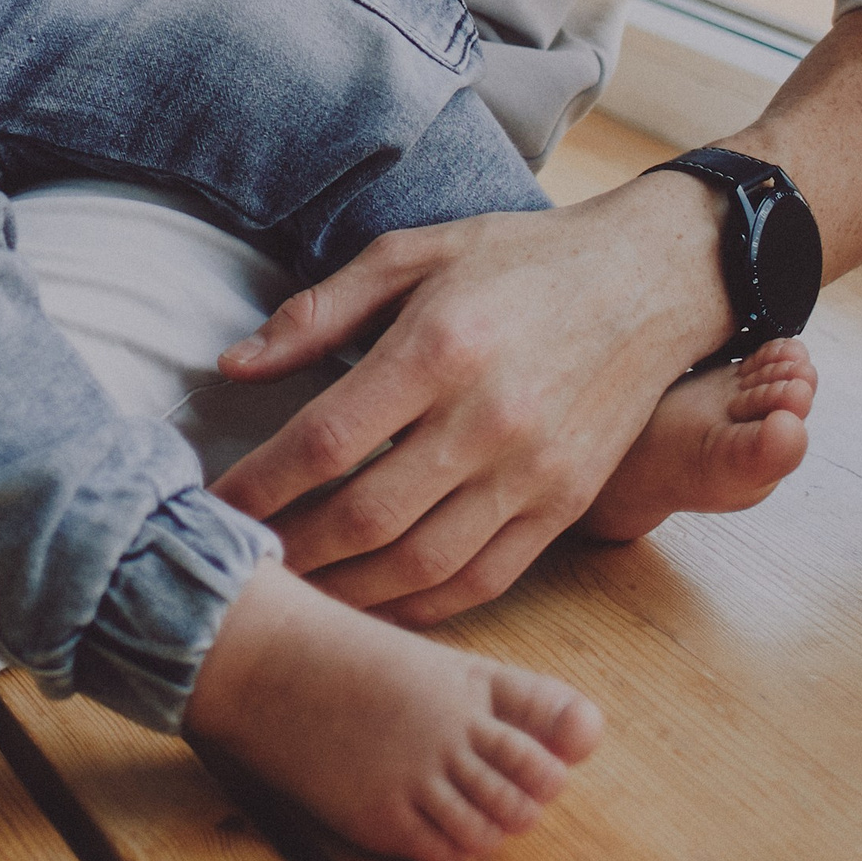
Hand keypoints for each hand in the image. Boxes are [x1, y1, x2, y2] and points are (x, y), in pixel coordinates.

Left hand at [208, 174, 726, 622]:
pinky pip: (483, 578)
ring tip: (292, 591)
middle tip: (239, 559)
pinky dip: (420, 606)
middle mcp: (489, 420)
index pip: (328, 439)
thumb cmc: (518, 261)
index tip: (213, 502)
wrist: (648, 281)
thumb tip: (234, 367)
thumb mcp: (411, 254)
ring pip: (423, 564)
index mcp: (440, 348)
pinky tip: (372, 603)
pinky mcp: (566, 505)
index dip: (261, 481)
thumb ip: (319, 313)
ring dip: (346, 591)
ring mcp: (534, 472)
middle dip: (291, 547)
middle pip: (368, 515)